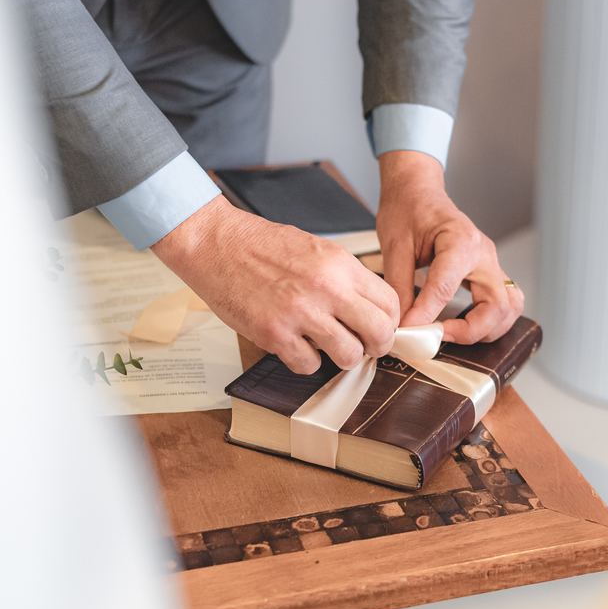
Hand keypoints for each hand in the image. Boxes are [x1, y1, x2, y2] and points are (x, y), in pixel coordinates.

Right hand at [151, 195, 398, 373]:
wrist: (216, 243)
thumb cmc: (262, 245)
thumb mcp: (317, 250)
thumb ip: (345, 278)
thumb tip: (370, 309)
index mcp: (340, 264)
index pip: (390, 302)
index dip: (391, 321)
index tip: (381, 328)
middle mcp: (325, 288)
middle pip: (380, 332)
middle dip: (377, 346)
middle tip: (366, 347)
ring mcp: (300, 313)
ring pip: (349, 356)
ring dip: (342, 357)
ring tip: (328, 346)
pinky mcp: (274, 334)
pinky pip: (308, 365)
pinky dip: (305, 360)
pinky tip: (295, 344)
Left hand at [376, 151, 523, 343]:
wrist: (417, 190)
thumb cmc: (407, 209)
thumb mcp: (394, 246)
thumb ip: (399, 287)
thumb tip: (401, 324)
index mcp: (460, 241)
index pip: (445, 290)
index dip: (425, 317)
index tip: (405, 332)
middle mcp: (484, 254)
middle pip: (497, 306)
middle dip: (469, 331)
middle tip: (436, 337)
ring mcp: (491, 263)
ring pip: (509, 308)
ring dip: (487, 329)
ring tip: (452, 333)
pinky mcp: (489, 272)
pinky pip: (504, 302)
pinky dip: (491, 320)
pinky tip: (463, 324)